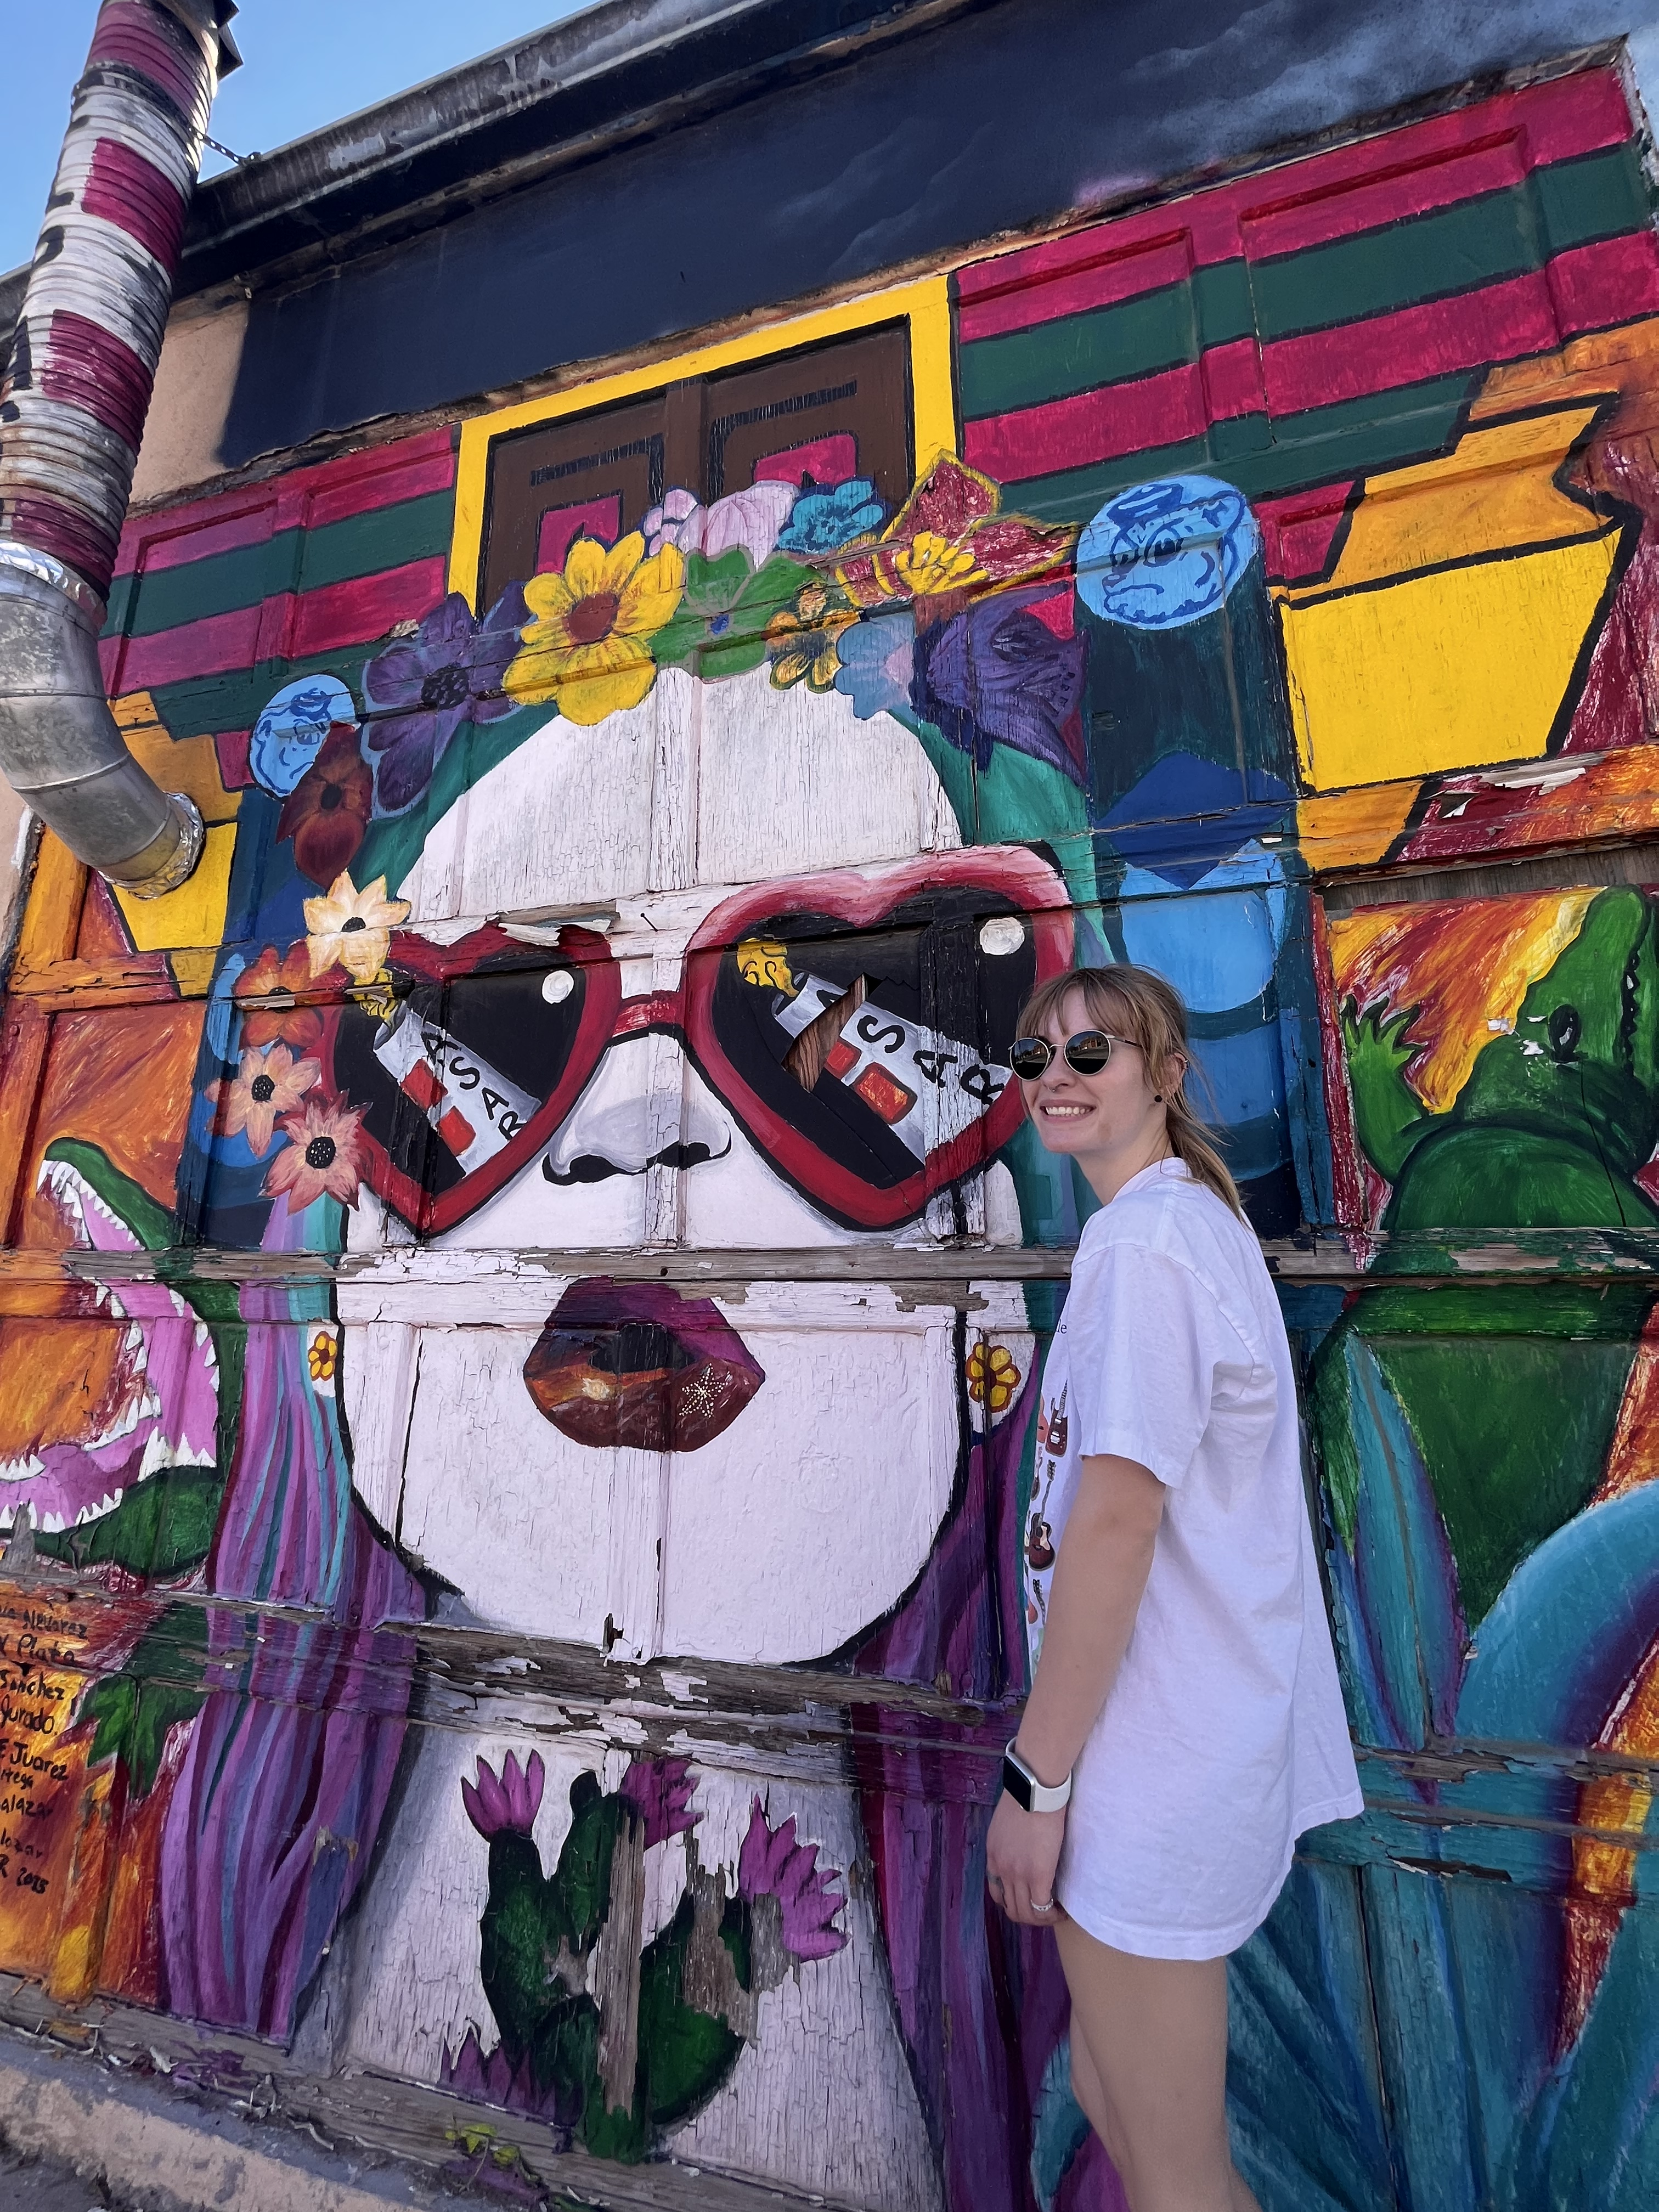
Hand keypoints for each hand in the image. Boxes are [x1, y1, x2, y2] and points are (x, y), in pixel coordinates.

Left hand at [986, 1788, 1064, 1924]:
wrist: (1035, 1791)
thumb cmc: (1025, 1797)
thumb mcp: (1005, 1822)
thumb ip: (1008, 1840)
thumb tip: (1021, 1846)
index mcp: (993, 1856)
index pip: (997, 1893)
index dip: (1013, 1903)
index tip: (1028, 1901)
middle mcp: (1002, 1870)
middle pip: (1011, 1909)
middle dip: (1029, 1916)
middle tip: (1046, 1912)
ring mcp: (1018, 1875)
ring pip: (1026, 1913)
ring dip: (1041, 1919)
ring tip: (1056, 1913)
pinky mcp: (1038, 1876)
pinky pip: (1042, 1907)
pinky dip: (1052, 1914)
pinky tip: (1062, 1911)